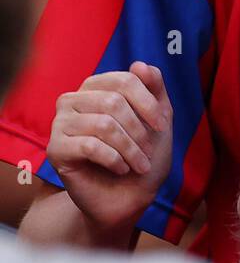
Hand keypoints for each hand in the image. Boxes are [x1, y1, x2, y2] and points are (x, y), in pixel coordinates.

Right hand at [48, 62, 172, 233]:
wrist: (126, 199)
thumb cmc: (142, 157)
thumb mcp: (158, 121)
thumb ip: (154, 89)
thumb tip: (139, 64)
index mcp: (96, 87)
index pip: (124, 80)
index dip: (148, 103)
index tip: (161, 126)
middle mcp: (73, 100)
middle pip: (113, 102)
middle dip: (138, 131)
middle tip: (148, 153)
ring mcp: (60, 123)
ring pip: (103, 124)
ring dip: (130, 149)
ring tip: (138, 165)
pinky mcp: (55, 148)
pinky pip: (90, 146)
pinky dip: (114, 159)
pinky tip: (120, 169)